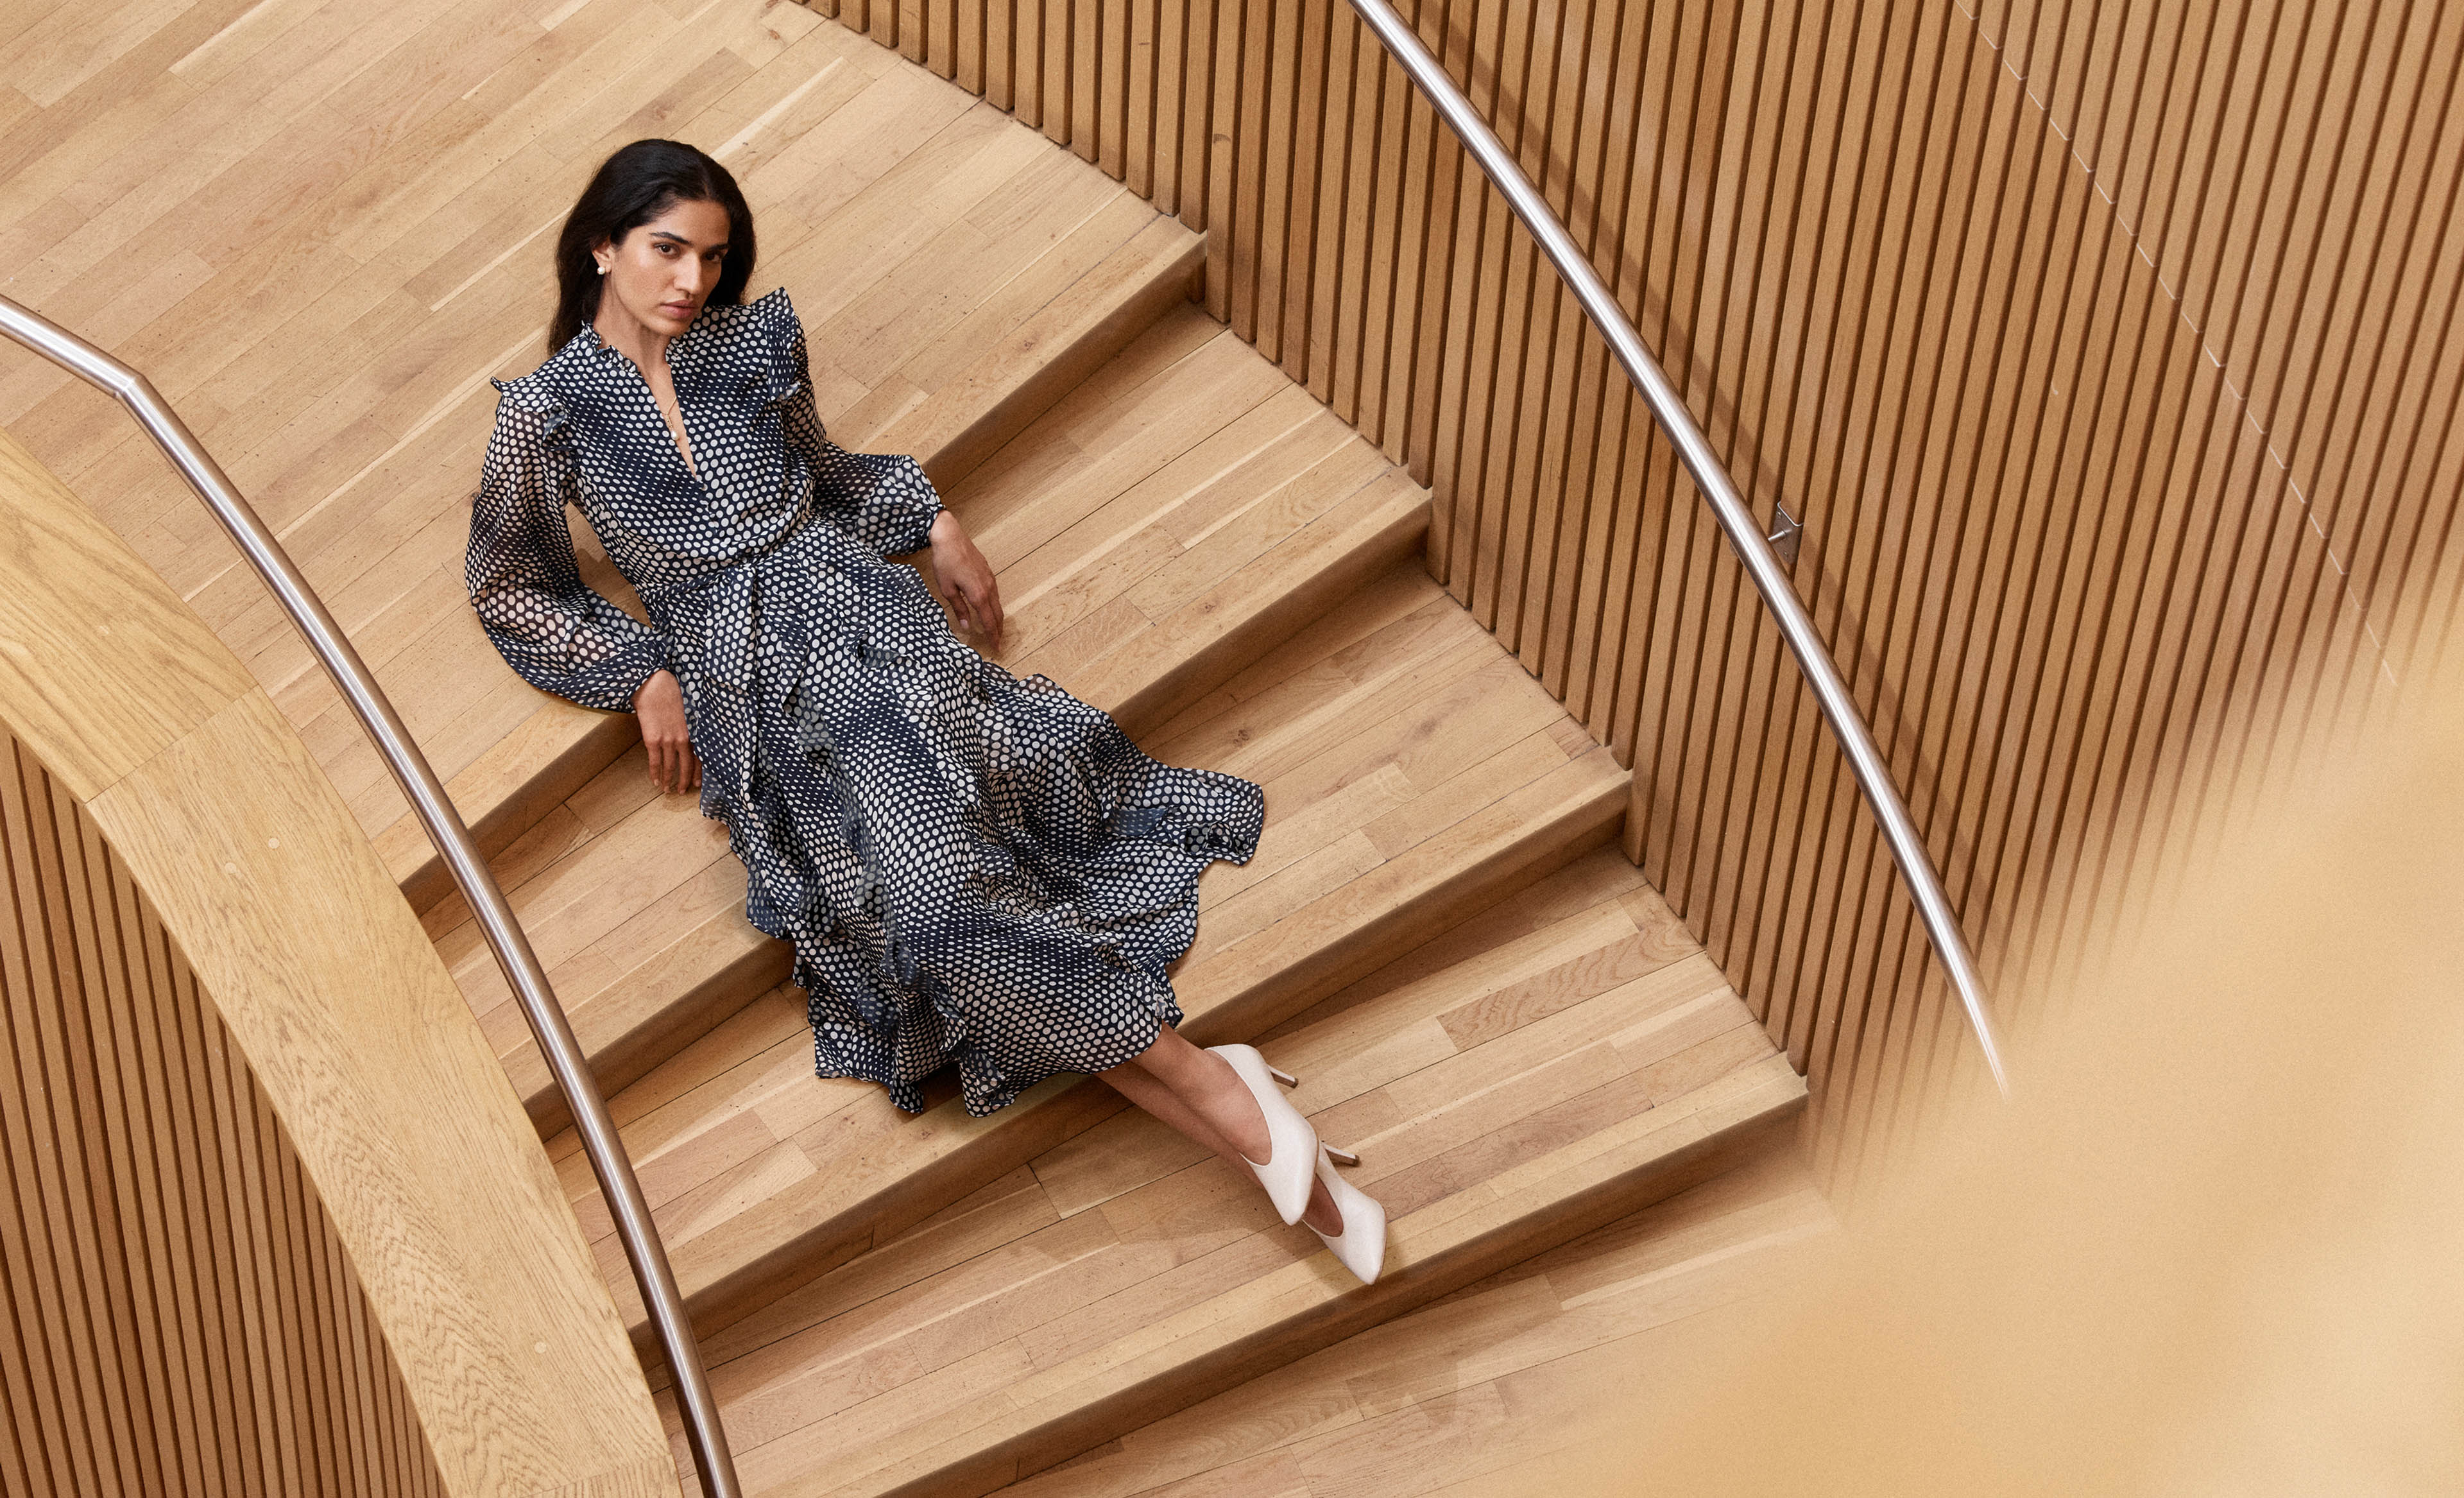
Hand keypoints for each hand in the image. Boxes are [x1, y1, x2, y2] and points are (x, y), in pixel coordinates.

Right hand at [632, 668, 700, 794]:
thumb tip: (690, 738)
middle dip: (684, 781)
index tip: (697, 784)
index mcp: (693, 731)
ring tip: (667, 790)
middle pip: (687, 766)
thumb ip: (690, 727)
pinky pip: (654, 761)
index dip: (698, 773)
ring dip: (669, 781)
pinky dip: (655, 773)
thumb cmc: (671, 695)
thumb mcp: (688, 711)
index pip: (700, 757)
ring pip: (671, 767)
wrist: (654, 686)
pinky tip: (655, 781)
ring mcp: (668, 740)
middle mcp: (683, 738)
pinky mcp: (653, 740)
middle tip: (682, 792)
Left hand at [927, 509, 1003, 650]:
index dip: (993, 636)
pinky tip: (989, 607)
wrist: (950, 537)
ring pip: (998, 603)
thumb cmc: (945, 562)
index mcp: (978, 595)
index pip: (989, 621)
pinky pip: (995, 593)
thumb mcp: (947, 589)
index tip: (996, 648)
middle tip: (998, 642)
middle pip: (998, 614)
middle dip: (998, 630)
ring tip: (995, 628)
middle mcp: (988, 588)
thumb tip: (967, 627)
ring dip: (997, 618)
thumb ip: (959, 609)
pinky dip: (995, 605)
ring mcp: (990, 579)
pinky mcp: (988, 572)